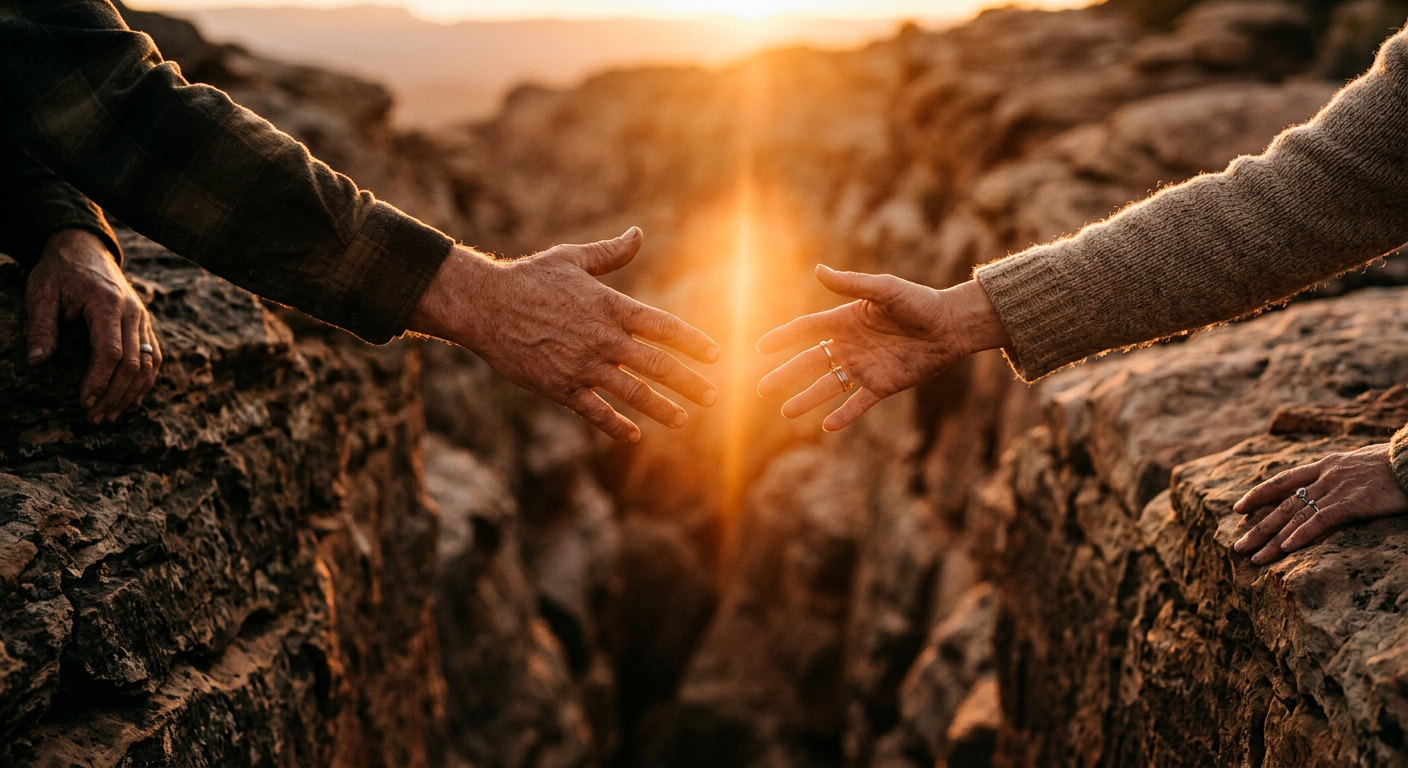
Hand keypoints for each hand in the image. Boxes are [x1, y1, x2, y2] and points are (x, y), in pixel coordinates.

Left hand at [26, 229, 161, 422]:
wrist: (84, 247)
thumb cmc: (59, 270)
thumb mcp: (41, 292)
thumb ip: (41, 326)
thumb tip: (36, 362)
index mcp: (107, 305)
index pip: (111, 352)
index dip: (99, 381)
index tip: (84, 402)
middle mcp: (132, 313)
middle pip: (135, 363)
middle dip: (116, 394)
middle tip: (96, 417)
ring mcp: (142, 318)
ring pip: (150, 363)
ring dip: (133, 393)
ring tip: (113, 414)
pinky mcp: (144, 323)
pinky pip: (155, 356)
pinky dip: (145, 381)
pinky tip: (131, 399)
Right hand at [407, 227, 718, 441]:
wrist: (484, 305)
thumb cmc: (529, 277)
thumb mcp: (573, 258)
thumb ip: (611, 253)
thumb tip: (638, 233)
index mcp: (611, 306)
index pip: (664, 327)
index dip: (692, 342)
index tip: (715, 355)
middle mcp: (603, 339)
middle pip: (657, 365)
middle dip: (689, 382)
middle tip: (713, 396)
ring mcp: (583, 366)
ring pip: (632, 393)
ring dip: (661, 408)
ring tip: (682, 419)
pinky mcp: (560, 387)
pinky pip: (595, 412)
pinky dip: (616, 426)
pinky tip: (633, 435)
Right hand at [756, 266, 1009, 430]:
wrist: (951, 326)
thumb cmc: (919, 302)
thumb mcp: (885, 290)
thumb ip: (852, 283)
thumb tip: (818, 270)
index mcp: (845, 320)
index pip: (806, 330)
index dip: (782, 338)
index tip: (760, 347)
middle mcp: (849, 346)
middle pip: (809, 363)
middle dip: (785, 375)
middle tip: (761, 389)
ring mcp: (864, 368)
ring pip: (828, 386)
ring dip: (806, 399)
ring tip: (786, 412)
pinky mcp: (882, 386)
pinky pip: (858, 403)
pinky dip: (843, 415)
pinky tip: (826, 426)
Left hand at [1232, 443, 1407, 564]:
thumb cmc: (1398, 463)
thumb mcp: (1362, 463)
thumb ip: (1344, 474)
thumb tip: (1337, 484)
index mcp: (1327, 464)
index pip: (1283, 480)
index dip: (1259, 495)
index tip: (1238, 509)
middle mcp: (1327, 476)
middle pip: (1283, 505)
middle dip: (1258, 528)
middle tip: (1238, 547)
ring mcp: (1339, 489)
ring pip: (1296, 517)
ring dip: (1273, 540)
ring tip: (1255, 558)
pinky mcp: (1355, 503)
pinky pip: (1321, 521)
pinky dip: (1302, 535)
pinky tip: (1286, 549)